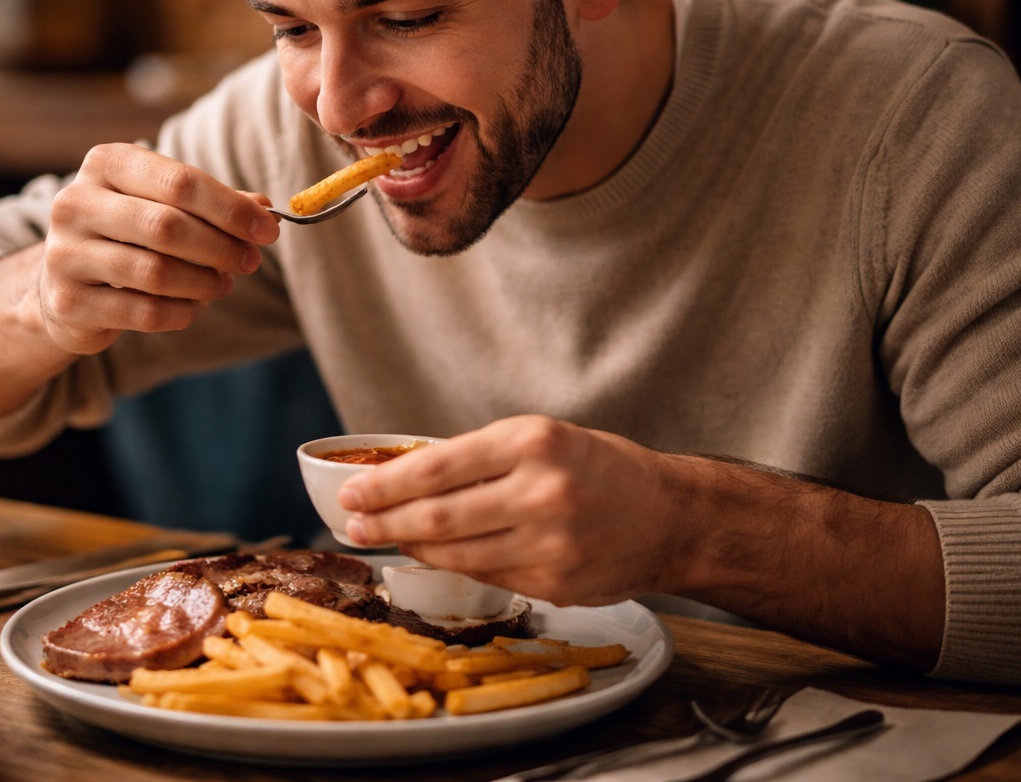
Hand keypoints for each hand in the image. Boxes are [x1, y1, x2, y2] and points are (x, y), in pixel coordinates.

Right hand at [38, 143, 279, 354]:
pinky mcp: (68, 302)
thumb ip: (213, 205)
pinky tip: (194, 307)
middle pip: (167, 226)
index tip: (268, 230)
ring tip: (223, 284)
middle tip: (250, 261)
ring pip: (155, 272)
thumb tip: (265, 210)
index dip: (231, 209)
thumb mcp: (165, 204)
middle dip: (221, 247)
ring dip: (204, 282)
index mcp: (105, 164)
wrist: (66, 281)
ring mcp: (64, 253)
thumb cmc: (128, 234)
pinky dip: (180, 312)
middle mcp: (75, 203)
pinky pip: (142, 312)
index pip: (180, 181)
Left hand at [338, 415, 695, 606]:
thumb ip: (479, 458)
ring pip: (455, 554)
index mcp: (532, 442)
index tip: (349, 491)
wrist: (671, 516)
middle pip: (436, 517)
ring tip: (385, 539)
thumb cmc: (599, 468)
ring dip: (410, 549)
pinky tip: (432, 555)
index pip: (436, 467)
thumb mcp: (542, 438)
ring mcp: (548, 544)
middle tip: (352, 524)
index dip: (384, 485)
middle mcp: (540, 492)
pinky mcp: (554, 583)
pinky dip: (453, 565)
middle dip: (383, 522)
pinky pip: (485, 575)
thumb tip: (402, 480)